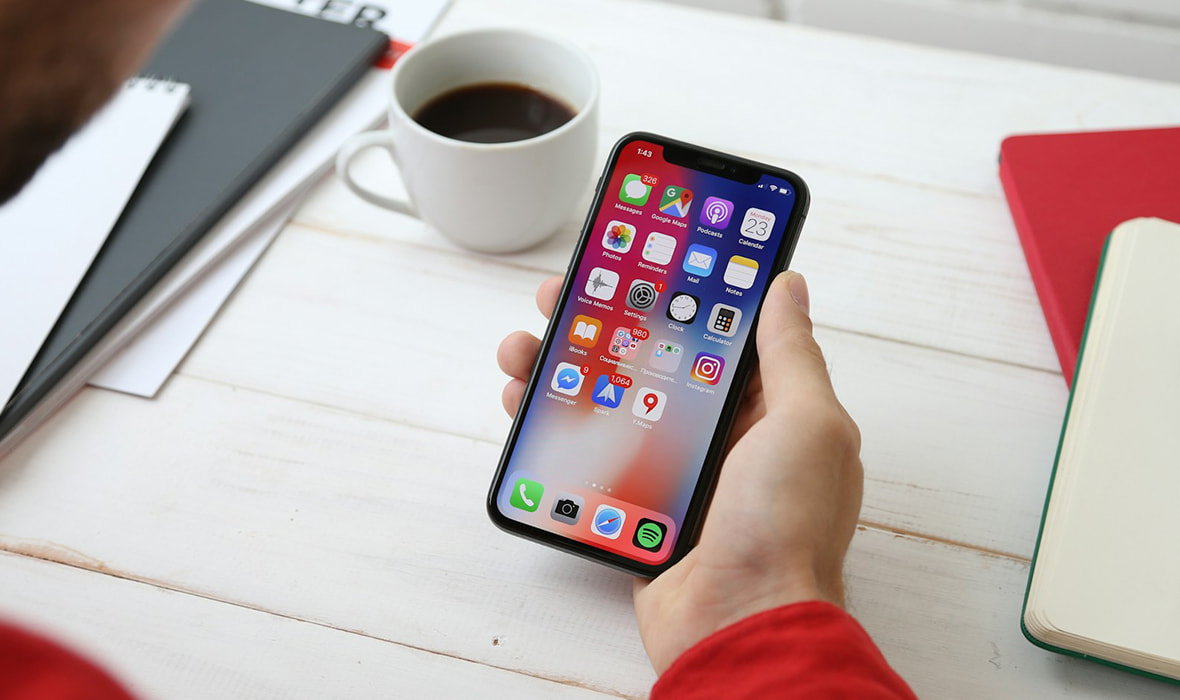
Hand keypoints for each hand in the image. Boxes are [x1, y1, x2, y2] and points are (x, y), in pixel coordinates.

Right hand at [497, 271, 862, 673]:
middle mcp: (719, 434)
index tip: (633, 261)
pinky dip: (553, 429)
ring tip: (523, 349)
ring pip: (608, 402)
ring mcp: (673, 470)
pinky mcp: (634, 503)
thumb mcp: (808, 424)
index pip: (713, 333)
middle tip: (560, 298)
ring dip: (562, 370)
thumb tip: (788, 286)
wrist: (741, 625)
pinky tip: (525, 407)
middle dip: (601, 325)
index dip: (672, 293)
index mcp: (766, 409)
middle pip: (648, 361)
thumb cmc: (787, 528)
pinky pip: (589, 454)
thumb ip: (791, 354)